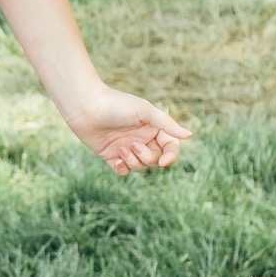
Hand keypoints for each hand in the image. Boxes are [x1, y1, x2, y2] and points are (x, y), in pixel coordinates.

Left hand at [62, 84, 190, 175]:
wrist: (85, 106)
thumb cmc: (116, 105)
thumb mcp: (145, 112)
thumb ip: (167, 125)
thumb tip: (190, 135)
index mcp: (153, 128)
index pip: (170, 147)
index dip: (171, 157)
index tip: (164, 162)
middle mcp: (142, 139)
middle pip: (156, 160)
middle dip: (147, 157)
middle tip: (132, 145)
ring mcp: (127, 148)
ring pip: (140, 167)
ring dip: (133, 161)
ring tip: (120, 148)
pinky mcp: (111, 156)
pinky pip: (124, 171)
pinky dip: (122, 169)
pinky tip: (116, 161)